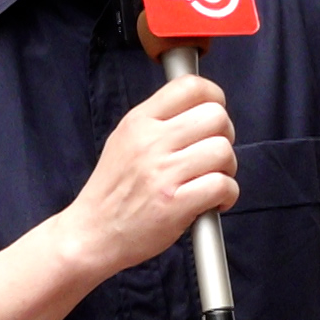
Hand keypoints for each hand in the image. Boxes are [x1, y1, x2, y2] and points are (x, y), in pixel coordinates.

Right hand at [61, 75, 238, 276]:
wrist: (91, 233)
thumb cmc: (113, 189)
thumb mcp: (124, 140)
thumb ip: (159, 120)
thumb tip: (202, 105)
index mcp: (139, 121)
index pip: (190, 86)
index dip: (214, 97)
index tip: (213, 115)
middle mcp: (150, 142)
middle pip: (216, 117)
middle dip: (225, 135)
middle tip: (213, 155)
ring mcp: (162, 174)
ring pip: (223, 151)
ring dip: (227, 168)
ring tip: (211, 180)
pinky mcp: (174, 205)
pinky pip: (223, 185)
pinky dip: (228, 195)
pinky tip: (214, 202)